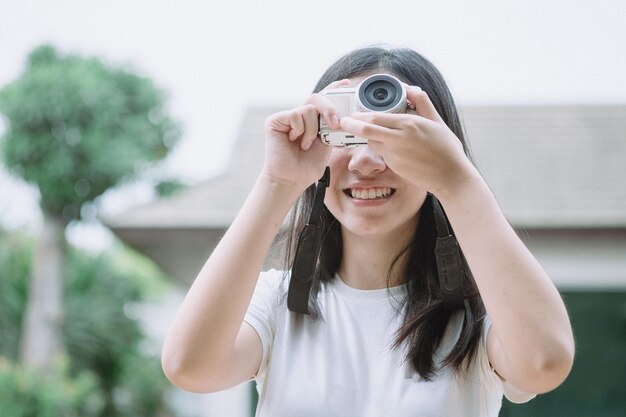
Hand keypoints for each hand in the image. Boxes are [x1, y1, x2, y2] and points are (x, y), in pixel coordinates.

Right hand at [262, 79, 349, 191]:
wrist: (291, 179)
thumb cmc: (307, 166)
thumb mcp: (326, 143)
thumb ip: (331, 127)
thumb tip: (341, 114)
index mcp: (311, 121)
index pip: (322, 99)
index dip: (333, 89)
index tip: (346, 84)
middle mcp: (298, 116)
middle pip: (316, 98)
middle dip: (329, 109)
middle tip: (334, 125)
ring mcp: (286, 117)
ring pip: (308, 109)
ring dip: (312, 130)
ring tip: (305, 145)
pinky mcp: (275, 120)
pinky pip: (296, 115)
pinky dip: (300, 130)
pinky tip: (293, 141)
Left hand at [338, 86, 477, 195]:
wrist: (451, 176)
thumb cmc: (447, 149)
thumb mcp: (436, 121)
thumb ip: (422, 103)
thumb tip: (410, 88)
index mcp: (409, 124)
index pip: (376, 117)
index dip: (360, 115)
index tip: (353, 112)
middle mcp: (399, 139)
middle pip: (367, 130)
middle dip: (351, 125)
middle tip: (344, 122)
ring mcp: (395, 155)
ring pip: (372, 143)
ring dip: (369, 138)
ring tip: (371, 133)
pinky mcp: (395, 167)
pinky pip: (382, 154)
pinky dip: (382, 149)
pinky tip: (392, 148)